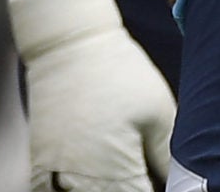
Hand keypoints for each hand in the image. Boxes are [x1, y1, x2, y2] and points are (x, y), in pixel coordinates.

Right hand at [0, 0, 173, 191]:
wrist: (68, 43)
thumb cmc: (120, 72)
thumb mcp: (159, 112)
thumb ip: (168, 157)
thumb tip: (180, 183)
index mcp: (119, 172)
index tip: (168, 184)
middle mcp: (82, 181)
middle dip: (130, 189)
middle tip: (143, 172)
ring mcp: (55, 174)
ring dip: (101, 191)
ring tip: (121, 175)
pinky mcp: (38, 162)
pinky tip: (88, 182)